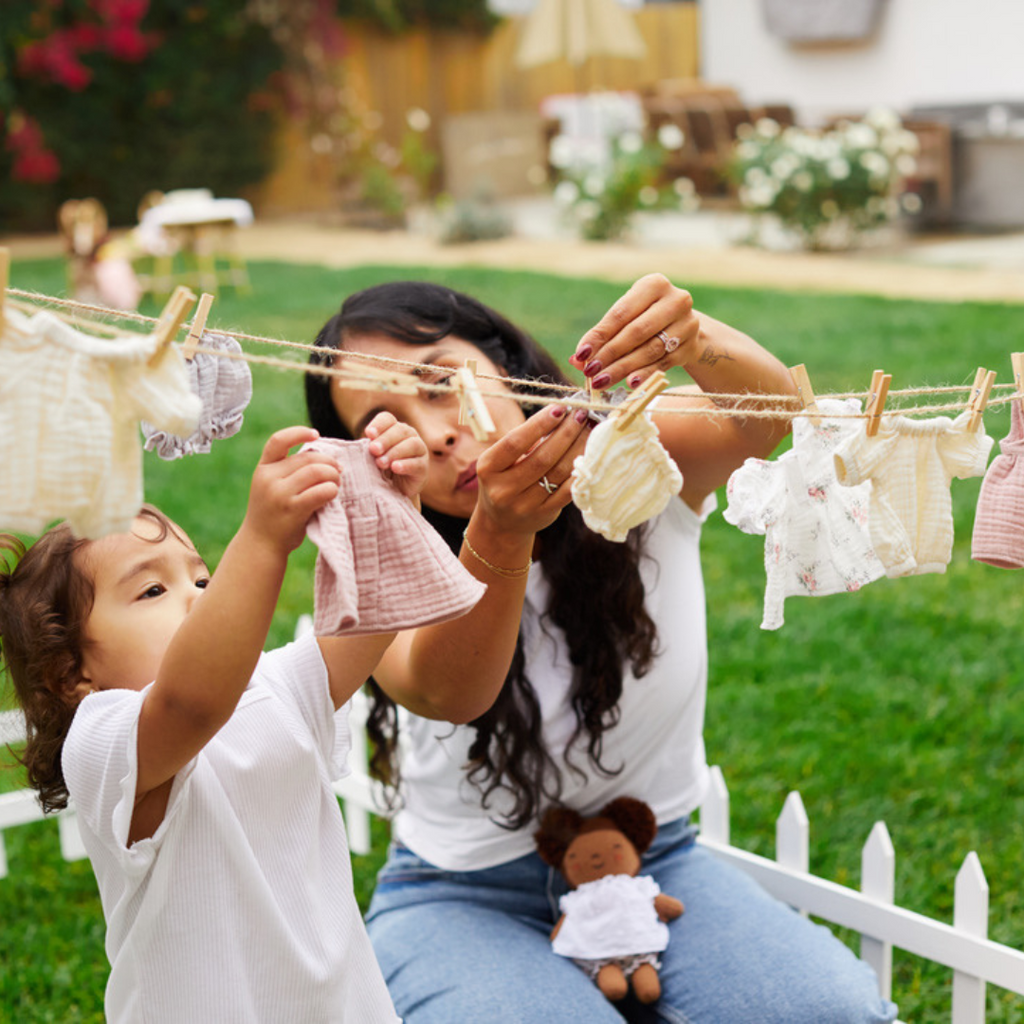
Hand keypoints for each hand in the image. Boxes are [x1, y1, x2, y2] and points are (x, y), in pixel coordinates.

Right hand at [244, 426, 340, 553]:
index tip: (316, 435)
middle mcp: (268, 478)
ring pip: (317, 471)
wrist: (260, 544)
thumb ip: (289, 471)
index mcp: (263, 468)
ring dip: (334, 476)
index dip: (299, 433)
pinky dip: (332, 490)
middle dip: (329, 463)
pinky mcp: (293, 509)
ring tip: (336, 484)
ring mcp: (280, 494)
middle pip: (308, 458)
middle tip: (339, 472)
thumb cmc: (274, 513)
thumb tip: (326, 456)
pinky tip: (332, 495)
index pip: (278, 440)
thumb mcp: (272, 486)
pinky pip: (322, 491)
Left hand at [364, 411, 428, 500]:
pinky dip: (406, 464)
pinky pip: (417, 463)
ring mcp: (419, 450)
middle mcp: (409, 436)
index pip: (387, 419)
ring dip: (395, 452)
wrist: (395, 490)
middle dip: (385, 439)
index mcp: (394, 429)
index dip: (379, 424)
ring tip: (381, 463)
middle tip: (373, 450)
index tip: (368, 434)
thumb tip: (361, 445)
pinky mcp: (423, 467)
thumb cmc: (381, 468)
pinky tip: (395, 467)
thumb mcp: (372, 456)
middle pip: (400, 430)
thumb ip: (369, 449)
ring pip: (412, 444)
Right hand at [474, 403, 591, 535]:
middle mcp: (503, 489)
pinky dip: (580, 471)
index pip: (515, 442)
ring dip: (577, 448)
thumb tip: (561, 414)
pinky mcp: (544, 514)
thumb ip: (526, 441)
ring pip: (558, 472)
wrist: (501, 523)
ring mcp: (524, 505)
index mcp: (488, 468)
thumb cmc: (504, 479)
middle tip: (581, 414)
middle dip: (565, 433)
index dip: (539, 424)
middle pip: (541, 457)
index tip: (559, 408)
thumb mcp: (501, 460)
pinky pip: (568, 490)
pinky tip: (589, 455)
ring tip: (588, 430)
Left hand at [569, 273, 700, 390]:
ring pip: (649, 350)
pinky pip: (662, 364)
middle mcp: (675, 300)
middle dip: (610, 354)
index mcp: (654, 284)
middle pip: (636, 332)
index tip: (581, 354)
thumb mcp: (625, 318)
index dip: (599, 336)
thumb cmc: (644, 318)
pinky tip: (629, 384)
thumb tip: (577, 359)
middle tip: (590, 372)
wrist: (682, 326)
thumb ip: (602, 335)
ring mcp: (687, 324)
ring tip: (602, 381)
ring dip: (623, 368)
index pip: (621, 313)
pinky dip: (643, 375)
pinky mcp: (690, 346)